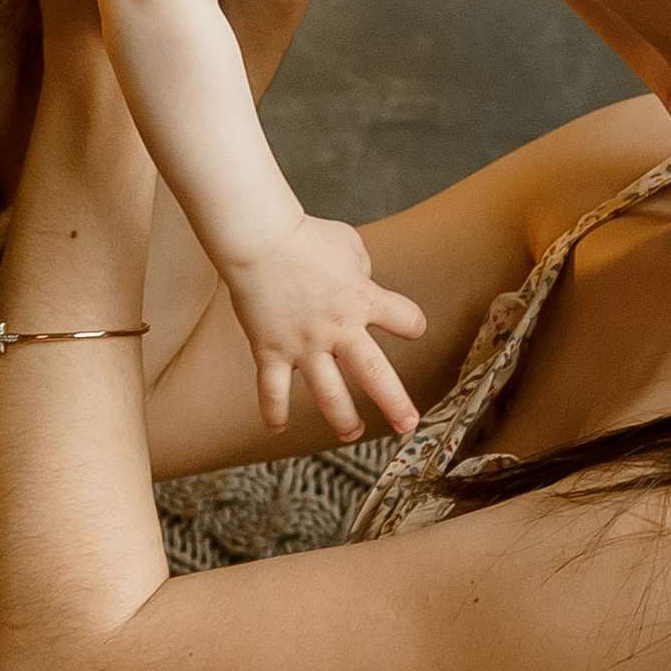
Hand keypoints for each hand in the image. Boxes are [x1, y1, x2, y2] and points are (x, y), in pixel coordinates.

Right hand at [222, 213, 427, 441]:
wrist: (258, 239)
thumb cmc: (304, 237)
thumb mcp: (349, 246)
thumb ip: (361, 270)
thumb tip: (360, 283)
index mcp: (363, 299)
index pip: (407, 319)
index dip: (411, 323)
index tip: (409, 326)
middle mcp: (338, 328)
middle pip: (374, 373)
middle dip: (394, 402)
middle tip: (408, 424)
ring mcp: (304, 344)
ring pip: (328, 393)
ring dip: (342, 418)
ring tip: (352, 433)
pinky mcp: (271, 350)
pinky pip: (272, 390)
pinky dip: (274, 411)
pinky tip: (278, 427)